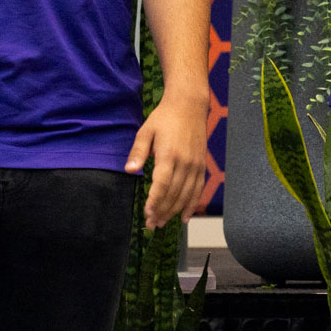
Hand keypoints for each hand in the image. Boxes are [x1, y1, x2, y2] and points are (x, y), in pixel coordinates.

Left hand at [126, 92, 212, 230]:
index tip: (147, 215)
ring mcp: (196, 165)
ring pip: (186, 195)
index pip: (162, 185)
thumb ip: (138, 152)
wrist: (189, 106)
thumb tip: (129, 170)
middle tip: (152, 224)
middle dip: (162, 211)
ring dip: (174, 211)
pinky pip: (198, 190)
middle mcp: (185, 163)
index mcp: (169, 155)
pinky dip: (192, 205)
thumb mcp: (146, 131)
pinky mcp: (202, 165)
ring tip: (163, 223)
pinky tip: (184, 217)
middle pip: (174, 194)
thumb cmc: (164, 118)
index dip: (155, 202)